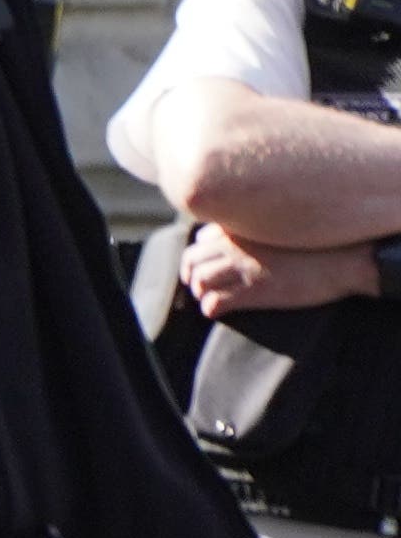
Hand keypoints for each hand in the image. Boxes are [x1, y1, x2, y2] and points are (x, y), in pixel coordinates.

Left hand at [185, 227, 382, 318]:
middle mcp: (234, 244)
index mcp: (242, 225)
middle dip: (193, 275)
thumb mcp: (282, 226)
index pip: (201, 239)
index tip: (210, 264)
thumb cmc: (321, 242)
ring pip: (199, 281)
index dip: (203, 253)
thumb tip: (243, 239)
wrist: (346, 258)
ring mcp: (241, 267)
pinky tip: (221, 312)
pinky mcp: (252, 291)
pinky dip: (212, 309)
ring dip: (202, 292)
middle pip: (192, 260)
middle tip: (202, 286)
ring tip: (212, 298)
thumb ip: (258, 228)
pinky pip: (214, 303)